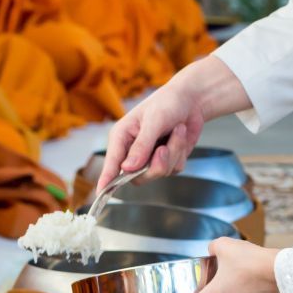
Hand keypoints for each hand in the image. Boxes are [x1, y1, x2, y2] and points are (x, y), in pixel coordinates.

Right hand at [99, 58, 249, 188]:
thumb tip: (127, 168)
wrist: (192, 99)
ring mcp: (150, 157)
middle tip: (164, 149)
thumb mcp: (153, 120)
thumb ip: (141, 146)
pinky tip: (181, 135)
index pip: (112, 164)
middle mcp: (133, 151)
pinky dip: (181, 152)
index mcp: (122, 137)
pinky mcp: (167, 160)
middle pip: (137, 176)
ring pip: (159, 173)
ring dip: (173, 153)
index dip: (106, 179)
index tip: (100, 193)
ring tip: (177, 130)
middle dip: (155, 166)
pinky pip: (174, 168)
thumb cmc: (167, 102)